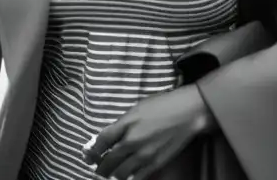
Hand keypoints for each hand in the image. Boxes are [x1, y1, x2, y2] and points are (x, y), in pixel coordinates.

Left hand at [83, 84, 214, 178]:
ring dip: (113, 174)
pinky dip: (130, 178)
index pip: (102, 140)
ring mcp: (145, 155)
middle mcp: (133, 141)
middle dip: (100, 166)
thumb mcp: (137, 108)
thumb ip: (122, 123)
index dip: (93, 149)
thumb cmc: (162, 105)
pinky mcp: (156, 164)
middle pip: (109, 160)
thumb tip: (110, 136)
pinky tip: (126, 176)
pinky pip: (138, 177)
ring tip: (110, 174)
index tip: (89, 154)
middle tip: (96, 168)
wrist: (188, 113)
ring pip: (122, 173)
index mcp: (126, 124)